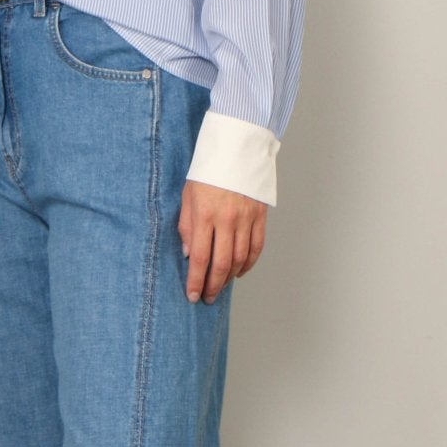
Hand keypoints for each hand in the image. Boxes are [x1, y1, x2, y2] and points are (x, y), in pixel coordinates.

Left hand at [179, 179, 266, 301]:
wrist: (237, 148)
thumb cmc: (208, 171)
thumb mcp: (188, 196)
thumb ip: (187, 226)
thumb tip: (189, 254)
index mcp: (205, 215)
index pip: (200, 257)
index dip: (196, 281)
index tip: (192, 295)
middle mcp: (227, 220)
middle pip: (222, 263)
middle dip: (213, 285)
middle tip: (207, 298)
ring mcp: (246, 219)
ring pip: (240, 259)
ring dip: (230, 277)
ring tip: (220, 287)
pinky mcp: (260, 216)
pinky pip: (256, 247)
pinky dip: (249, 264)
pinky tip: (239, 272)